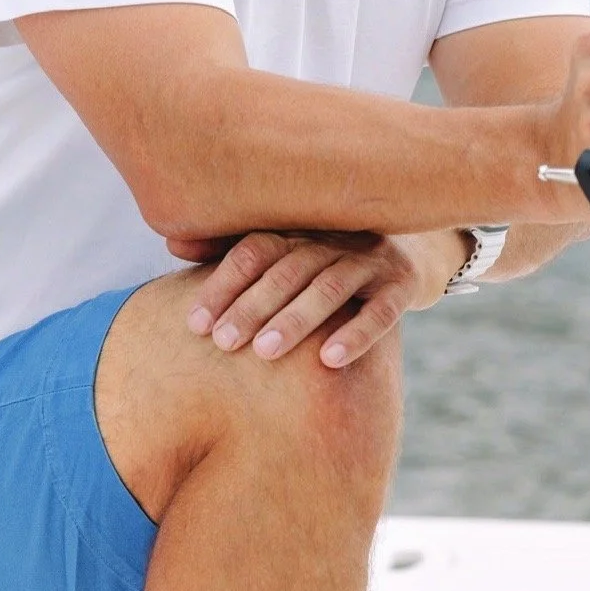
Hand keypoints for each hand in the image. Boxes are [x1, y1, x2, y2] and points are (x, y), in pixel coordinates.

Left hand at [167, 226, 468, 369]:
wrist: (417, 251)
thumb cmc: (330, 262)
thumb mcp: (287, 253)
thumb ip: (232, 251)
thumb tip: (172, 240)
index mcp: (299, 229)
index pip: (253, 250)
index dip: (222, 285)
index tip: (193, 324)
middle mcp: (334, 237)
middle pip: (287, 268)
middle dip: (252, 306)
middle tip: (222, 343)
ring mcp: (372, 259)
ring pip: (330, 286)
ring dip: (296, 318)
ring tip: (264, 352)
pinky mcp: (405, 284)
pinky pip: (382, 311)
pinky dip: (356, 334)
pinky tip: (328, 362)